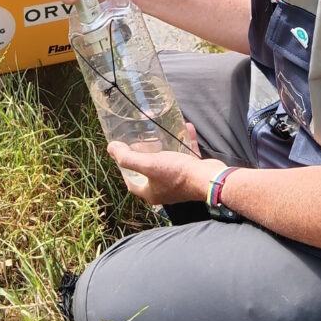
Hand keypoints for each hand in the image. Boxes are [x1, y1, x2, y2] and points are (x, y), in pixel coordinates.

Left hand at [108, 123, 227, 205]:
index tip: (122, 154)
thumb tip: (111, 148)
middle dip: (145, 157)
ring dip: (165, 148)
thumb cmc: (177, 174)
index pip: (131, 183)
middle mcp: (163, 190)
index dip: (124, 169)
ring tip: (160, 134)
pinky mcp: (192, 173)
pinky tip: (186, 127)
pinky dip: (184, 142)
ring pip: (168, 163)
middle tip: (141, 141)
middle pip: (149, 173)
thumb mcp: (149, 164)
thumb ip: (128, 158)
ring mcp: (179, 182)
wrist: (209, 179)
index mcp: (151, 193)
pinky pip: (185, 154)